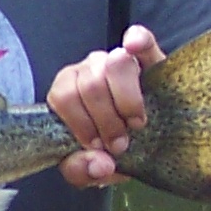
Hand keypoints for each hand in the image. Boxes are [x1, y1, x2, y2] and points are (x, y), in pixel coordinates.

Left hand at [46, 26, 165, 188]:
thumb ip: (82, 171)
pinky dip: (137, 40)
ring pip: (114, 64)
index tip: (99, 147)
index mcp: (68, 93)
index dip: (81, 125)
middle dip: (107, 121)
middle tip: (120, 144)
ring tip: (136, 123)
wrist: (147, 144)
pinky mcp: (148, 56)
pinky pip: (141, 39)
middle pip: (90, 85)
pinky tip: (134, 47)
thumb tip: (100, 164)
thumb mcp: (90, 168)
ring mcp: (117, 60)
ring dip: (127, 100)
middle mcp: (88, 71)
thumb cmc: (112, 152)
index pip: (62, 97)